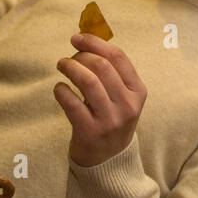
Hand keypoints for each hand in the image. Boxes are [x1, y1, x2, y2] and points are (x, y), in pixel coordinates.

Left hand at [54, 33, 146, 166]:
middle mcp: (127, 105)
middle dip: (81, 55)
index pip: (118, 57)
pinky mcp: (90, 131)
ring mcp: (109, 119)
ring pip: (87, 81)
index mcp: (138, 91)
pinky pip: (71, 103)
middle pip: (102, 66)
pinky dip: (61, 91)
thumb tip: (88, 40)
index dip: (95, 42)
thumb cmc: (112, 119)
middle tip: (69, 57)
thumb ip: (112, 72)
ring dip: (70, 67)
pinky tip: (59, 88)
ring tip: (61, 65)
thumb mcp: (122, 97)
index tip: (78, 37)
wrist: (109, 160)